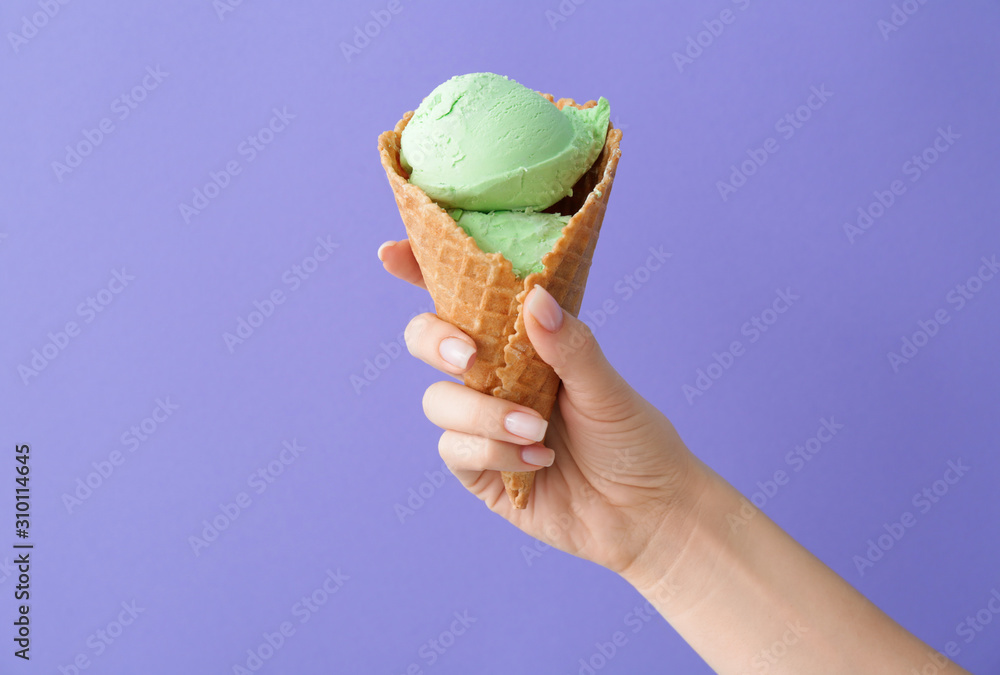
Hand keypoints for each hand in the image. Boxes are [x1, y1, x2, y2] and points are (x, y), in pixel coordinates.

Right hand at [379, 239, 706, 577]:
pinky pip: (455, 450)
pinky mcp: (479, 470)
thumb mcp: (607, 388)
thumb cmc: (633, 440)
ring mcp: (481, 423)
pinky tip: (538, 462)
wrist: (647, 513)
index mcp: (521, 342)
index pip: (464, 298)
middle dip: (435, 341)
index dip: (420, 270)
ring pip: (439, 401)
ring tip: (536, 430)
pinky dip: (493, 452)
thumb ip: (569, 345)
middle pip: (427, 340)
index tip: (391, 254)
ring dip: (483, 413)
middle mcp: (493, 376)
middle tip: (467, 355)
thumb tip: (534, 297)